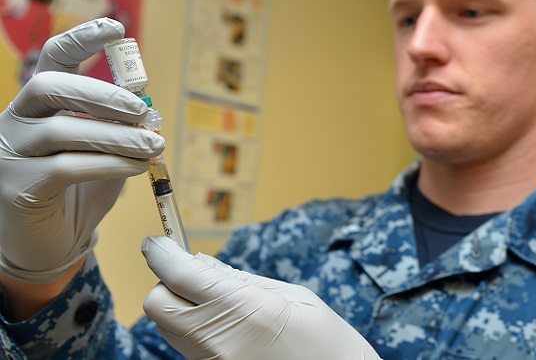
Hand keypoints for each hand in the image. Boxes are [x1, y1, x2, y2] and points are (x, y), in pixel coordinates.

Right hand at [0, 18, 163, 282]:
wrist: (49, 244)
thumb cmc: (79, 190)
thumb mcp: (106, 151)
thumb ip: (122, 127)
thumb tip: (149, 107)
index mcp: (38, 104)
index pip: (53, 58)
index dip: (82, 39)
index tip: (117, 29)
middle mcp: (16, 121)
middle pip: (50, 86)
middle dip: (101, 92)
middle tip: (141, 108)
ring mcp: (10, 154)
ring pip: (63, 130)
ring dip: (117, 135)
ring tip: (152, 144)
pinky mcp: (17, 187)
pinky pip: (66, 168)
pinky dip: (109, 164)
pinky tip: (136, 167)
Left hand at [142, 236, 381, 359]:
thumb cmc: (324, 340)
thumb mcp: (289, 296)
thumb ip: (237, 279)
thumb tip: (198, 262)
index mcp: (244, 309)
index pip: (178, 276)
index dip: (162, 253)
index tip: (158, 242)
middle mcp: (218, 341)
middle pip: (158, 304)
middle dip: (166, 283)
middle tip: (190, 273)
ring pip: (168, 327)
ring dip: (180, 307)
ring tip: (216, 301)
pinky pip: (186, 346)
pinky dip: (194, 328)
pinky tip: (224, 324)